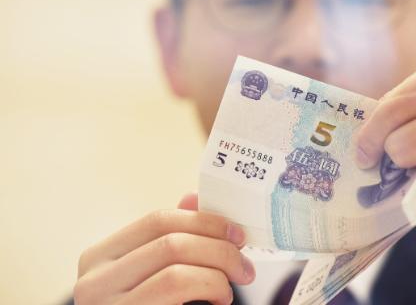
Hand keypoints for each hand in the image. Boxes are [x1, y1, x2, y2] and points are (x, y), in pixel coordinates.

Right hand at [73, 193, 254, 304]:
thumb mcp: (151, 271)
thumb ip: (170, 237)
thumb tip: (194, 197)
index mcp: (100, 257)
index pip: (157, 220)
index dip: (205, 221)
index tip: (236, 234)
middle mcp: (94, 282)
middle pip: (171, 244)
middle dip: (219, 250)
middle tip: (245, 265)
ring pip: (176, 274)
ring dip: (218, 276)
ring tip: (231, 288)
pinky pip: (177, 294)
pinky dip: (210, 291)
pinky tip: (219, 300)